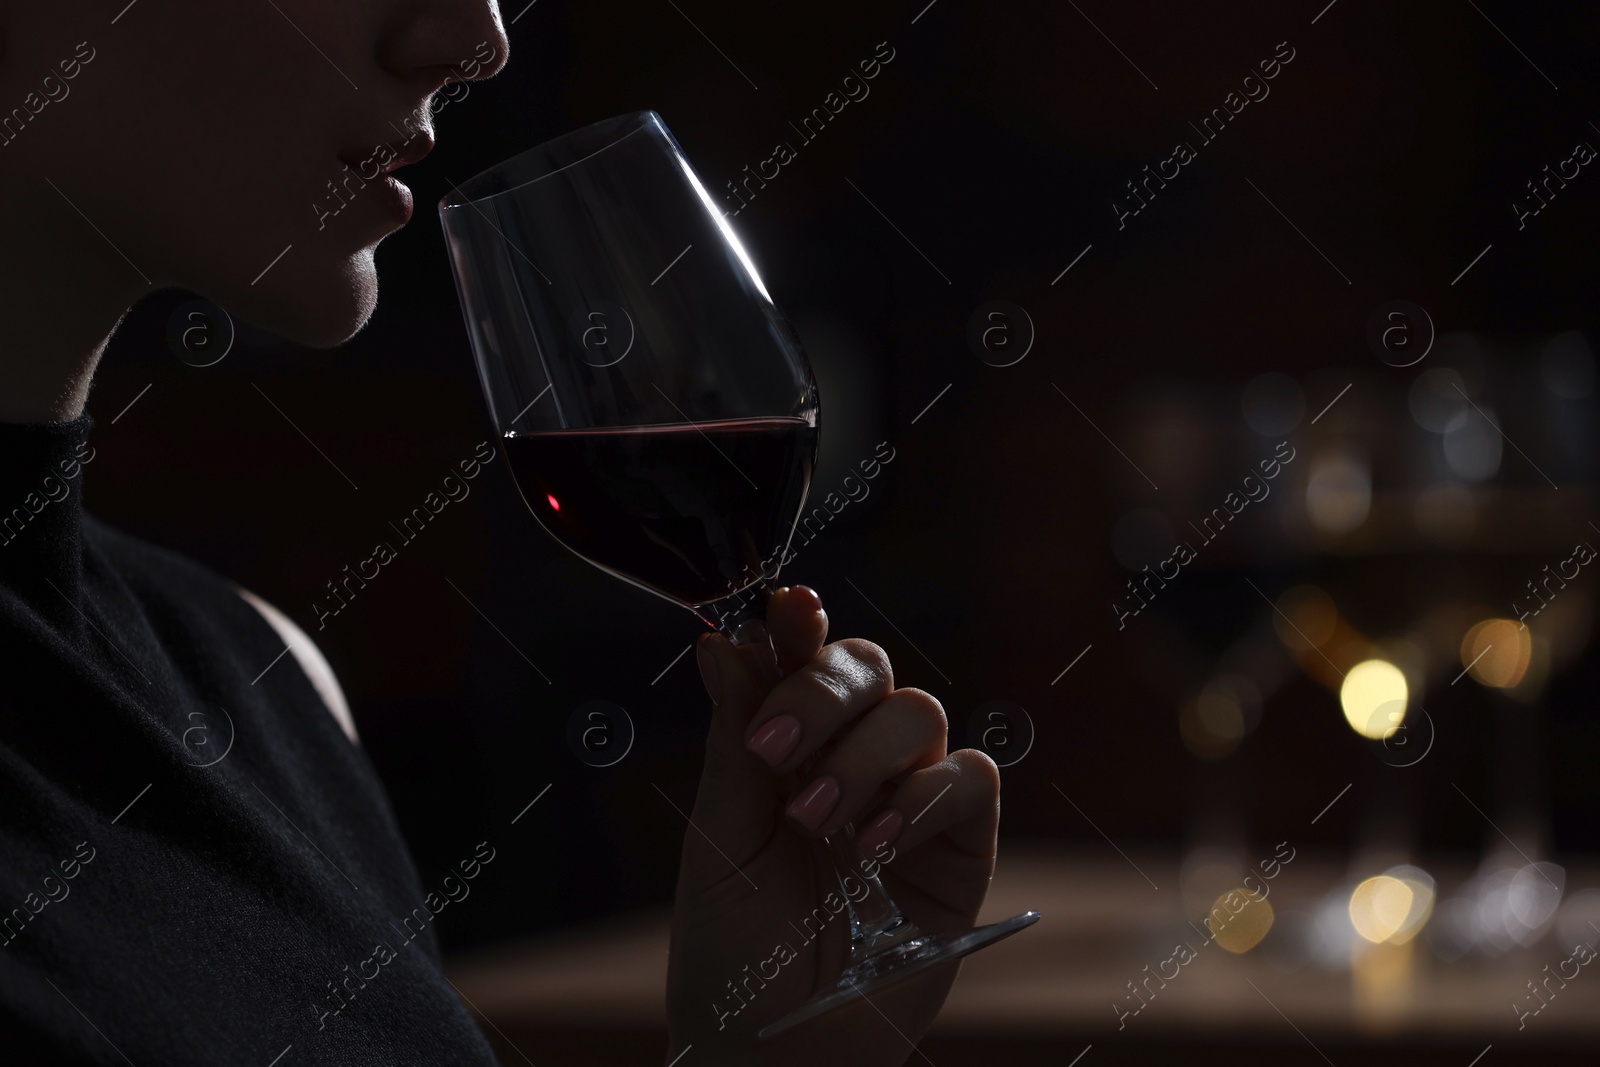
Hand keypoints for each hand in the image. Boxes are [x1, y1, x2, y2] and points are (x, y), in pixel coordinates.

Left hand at [664, 586, 1000, 1065]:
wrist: (775, 1048)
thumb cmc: (733, 949)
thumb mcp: (719, 839)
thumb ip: (734, 740)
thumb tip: (720, 641)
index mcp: (790, 748)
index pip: (804, 661)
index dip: (801, 626)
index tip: (787, 606)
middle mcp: (854, 761)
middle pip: (870, 667)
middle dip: (825, 690)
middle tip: (776, 747)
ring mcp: (910, 800)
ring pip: (918, 712)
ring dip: (863, 754)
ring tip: (815, 821)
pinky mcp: (962, 848)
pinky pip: (969, 778)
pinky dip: (922, 796)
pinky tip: (874, 846)